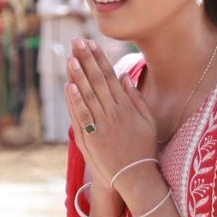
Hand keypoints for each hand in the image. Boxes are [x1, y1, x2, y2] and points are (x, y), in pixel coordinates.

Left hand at [65, 38, 156, 194]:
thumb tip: (125, 77)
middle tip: (77, 41)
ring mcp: (103, 124)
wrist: (135, 175)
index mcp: (127, 106)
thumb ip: (135, 97)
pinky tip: (69, 86)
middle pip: (98, 80)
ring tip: (71, 57)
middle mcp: (114, 112)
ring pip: (89, 95)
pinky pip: (83, 115)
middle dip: (87, 60)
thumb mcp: (147, 120)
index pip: (111, 76)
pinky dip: (76, 101)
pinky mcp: (93, 137)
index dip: (100, 59)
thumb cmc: (142, 147)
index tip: (91, 44)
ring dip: (79, 75)